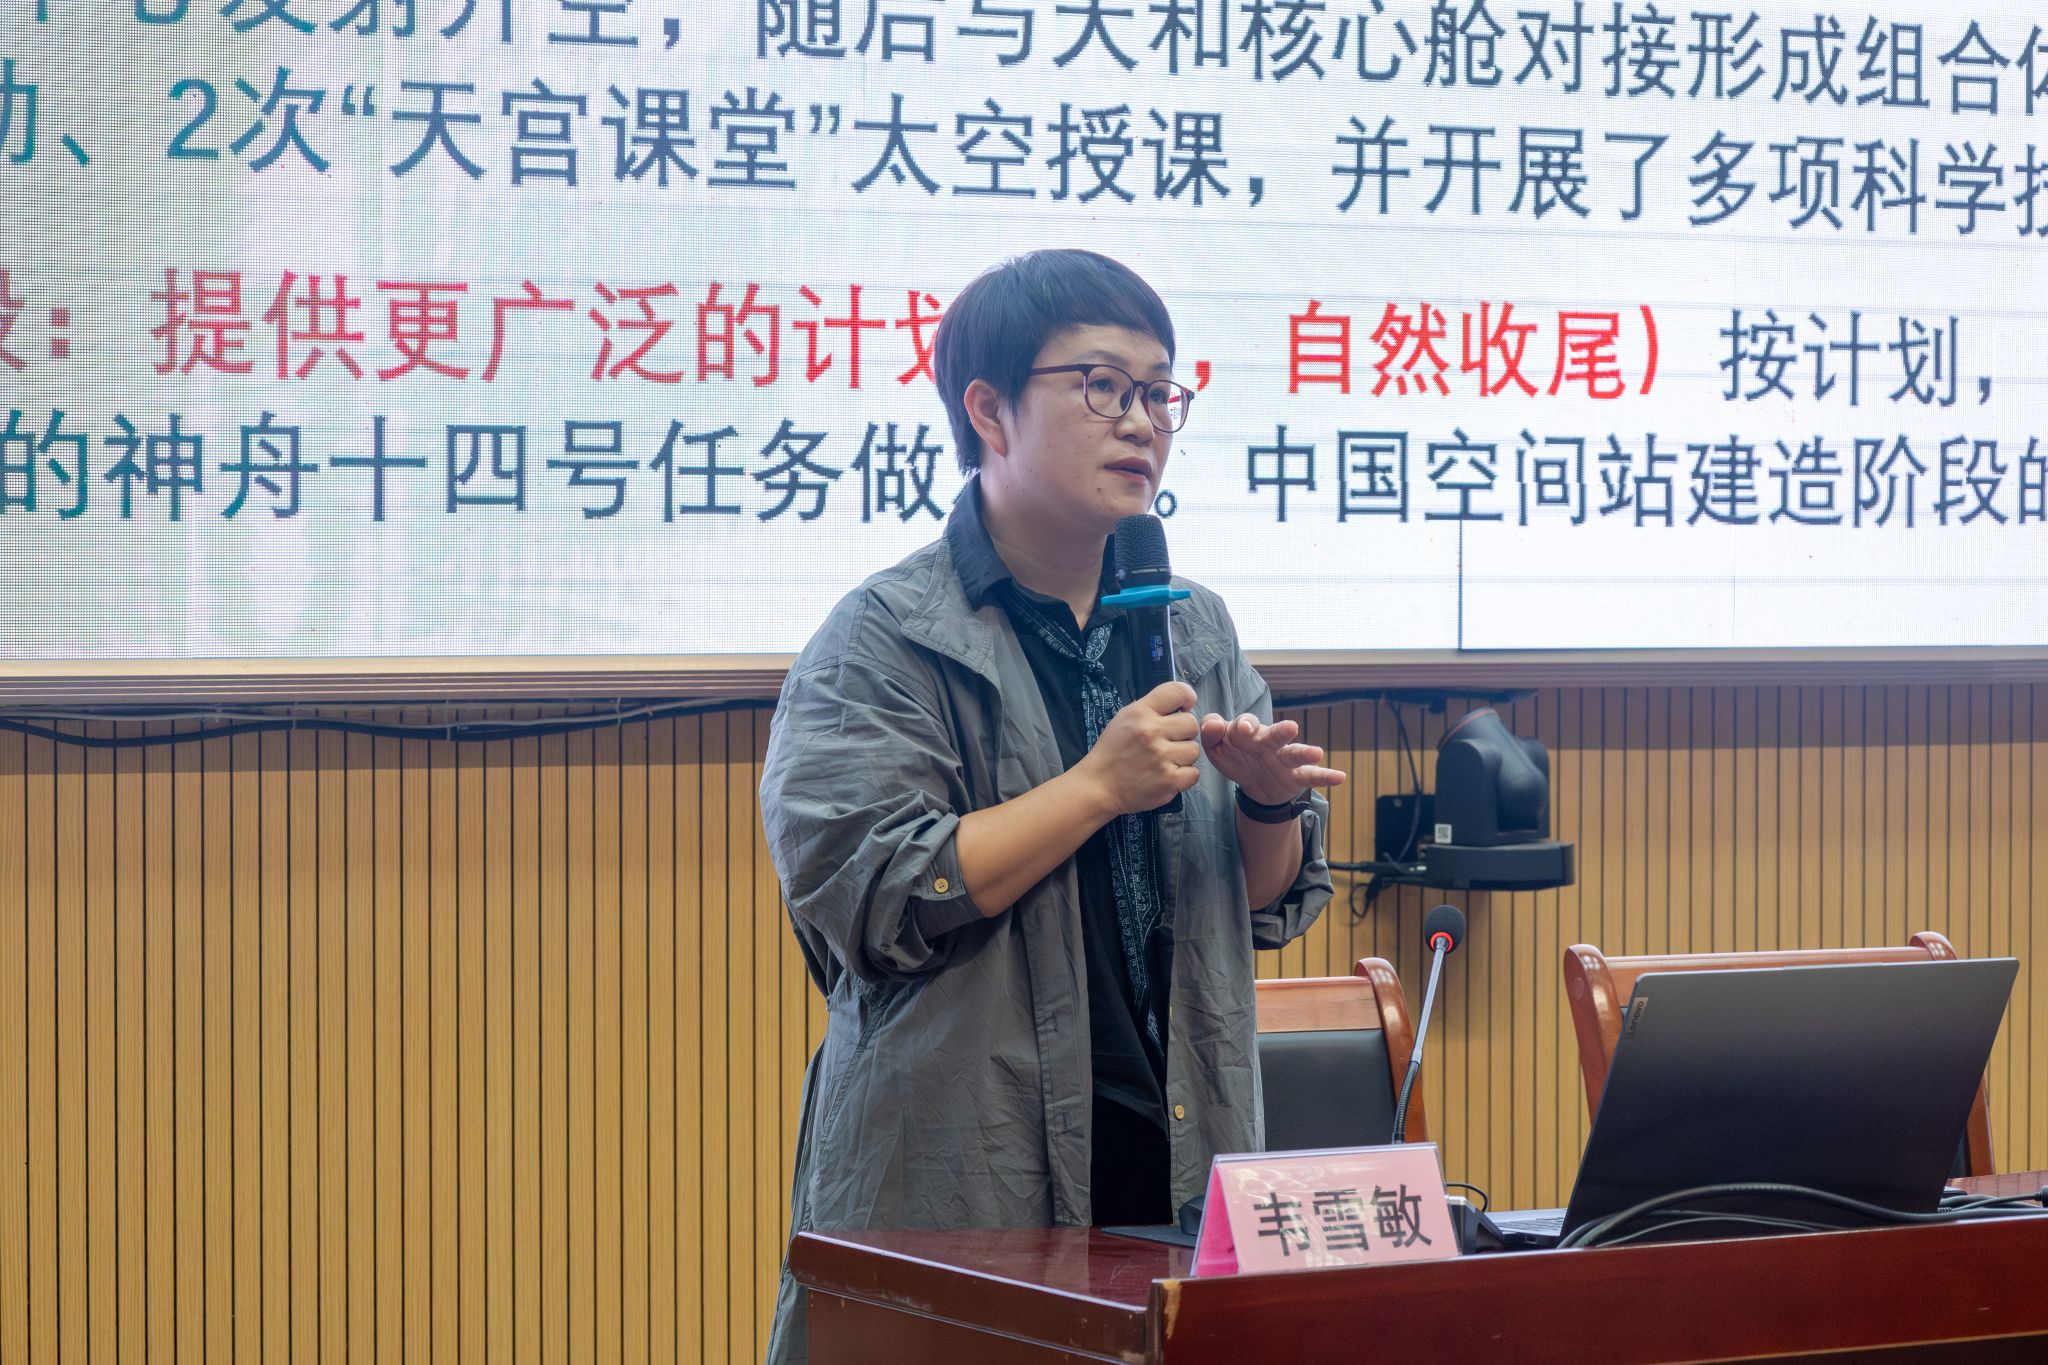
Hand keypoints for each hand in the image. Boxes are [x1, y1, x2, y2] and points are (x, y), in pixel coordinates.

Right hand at [1076, 680, 1201, 817]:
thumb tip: (1182, 705)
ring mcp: (1161, 757)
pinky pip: (1194, 773)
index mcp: (1140, 712)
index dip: (1187, 698)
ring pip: (1194, 749)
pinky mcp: (1169, 780)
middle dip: (1183, 733)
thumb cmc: (1112, 752)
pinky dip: (1184, 776)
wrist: (1098, 786)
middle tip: (1168, 742)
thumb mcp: (1124, 719)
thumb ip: (1151, 709)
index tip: (1185, 707)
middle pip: (1191, 723)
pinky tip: (1167, 775)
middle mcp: (1151, 731)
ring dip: (1183, 757)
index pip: (1177, 691)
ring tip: (1165, 761)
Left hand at [1198, 713, 1345, 807]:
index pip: (1246, 725)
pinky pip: (1313, 776)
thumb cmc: (1237, 758)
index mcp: (1249, 733)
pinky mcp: (1297, 776)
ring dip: (1306, 752)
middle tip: (1289, 728)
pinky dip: (1326, 776)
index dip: (1243, 726)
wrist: (1255, 786)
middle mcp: (1269, 742)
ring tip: (1317, 753)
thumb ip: (1211, 734)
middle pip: (1275, 734)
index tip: (1241, 729)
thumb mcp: (1218, 748)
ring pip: (1295, 752)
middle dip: (1281, 731)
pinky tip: (1340, 777)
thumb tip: (1212, 723)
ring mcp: (1285, 759)